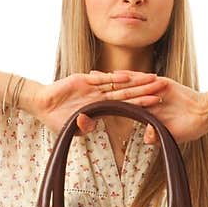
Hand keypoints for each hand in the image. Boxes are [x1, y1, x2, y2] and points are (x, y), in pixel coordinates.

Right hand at [31, 70, 164, 135]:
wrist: (42, 105)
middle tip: (164, 87)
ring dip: (136, 82)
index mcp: (103, 109)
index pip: (127, 106)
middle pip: (129, 93)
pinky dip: (114, 78)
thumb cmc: (57, 120)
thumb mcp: (72, 129)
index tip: (158, 103)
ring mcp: (95, 88)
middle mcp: (102, 97)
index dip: (142, 104)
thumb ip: (84, 127)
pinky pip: (102, 80)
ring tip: (154, 79)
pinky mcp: (85, 81)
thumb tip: (90, 125)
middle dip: (146, 90)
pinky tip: (129, 77)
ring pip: (120, 85)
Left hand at [78, 75, 207, 145]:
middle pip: (119, 92)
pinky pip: (144, 79)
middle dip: (101, 89)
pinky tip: (117, 73)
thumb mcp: (169, 135)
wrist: (204, 115)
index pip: (120, 106)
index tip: (88, 104)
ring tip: (93, 76)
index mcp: (144, 110)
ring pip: (128, 83)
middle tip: (81, 85)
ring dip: (111, 80)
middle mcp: (145, 98)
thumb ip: (157, 136)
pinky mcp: (162, 83)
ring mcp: (153, 89)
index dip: (105, 104)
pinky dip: (132, 77)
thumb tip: (147, 138)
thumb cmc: (187, 128)